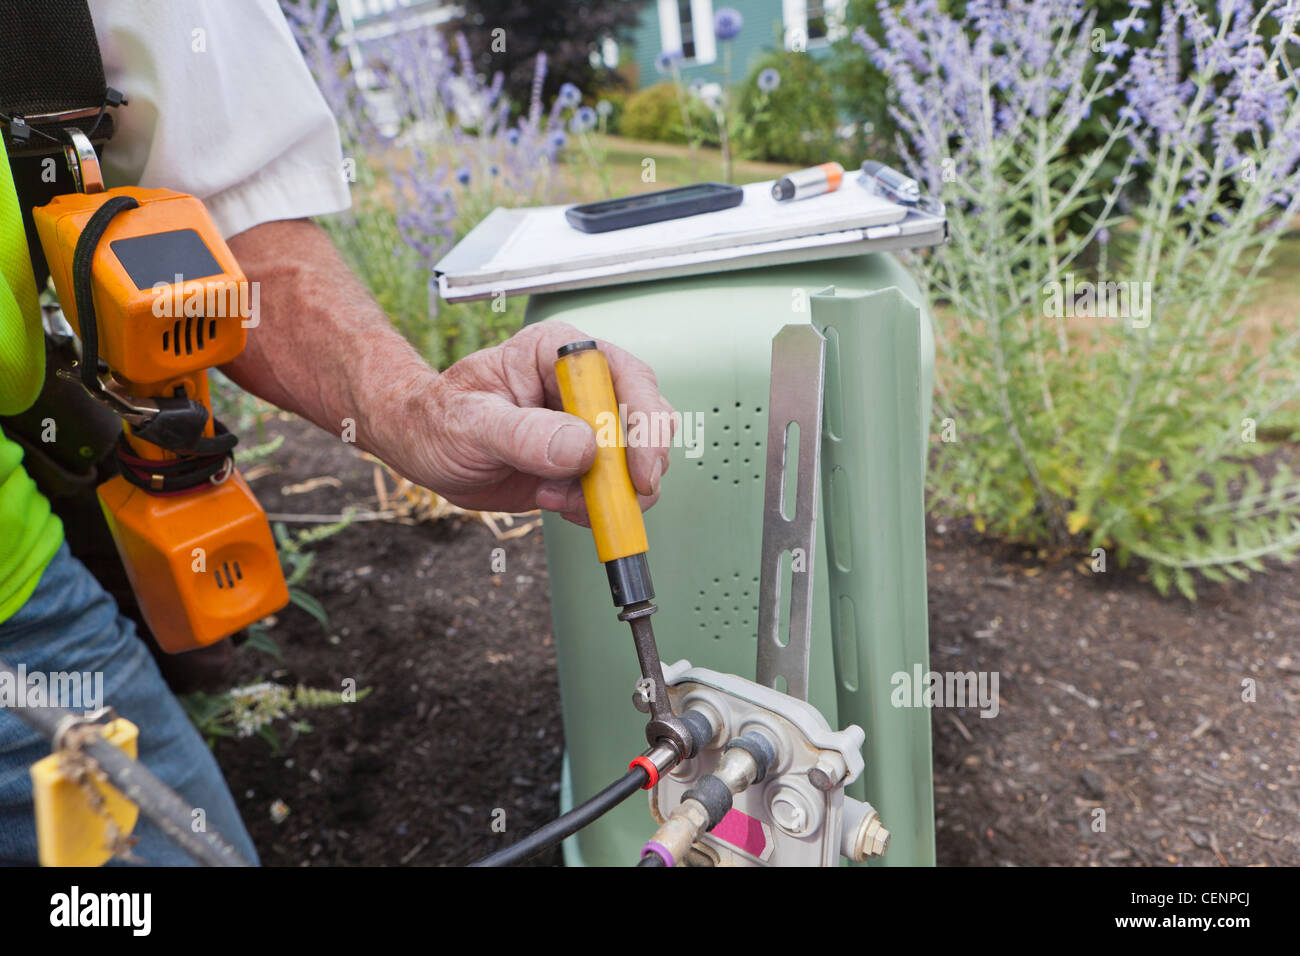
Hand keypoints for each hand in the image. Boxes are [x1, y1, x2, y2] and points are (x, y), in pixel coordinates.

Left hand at [409, 322, 674, 522]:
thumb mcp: (469, 423)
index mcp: (558, 352)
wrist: (422, 448)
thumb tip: (581, 448)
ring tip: (554, 497)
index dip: (642, 421)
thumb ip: (524, 433)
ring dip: (610, 491)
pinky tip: (557, 503)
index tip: (636, 468)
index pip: (625, 376)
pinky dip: (597, 507)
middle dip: (635, 466)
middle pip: (645, 418)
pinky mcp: (583, 461)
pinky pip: (614, 488)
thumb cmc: (436, 418)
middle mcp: (582, 384)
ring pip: (636, 459)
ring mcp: (587, 424)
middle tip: (607, 498)